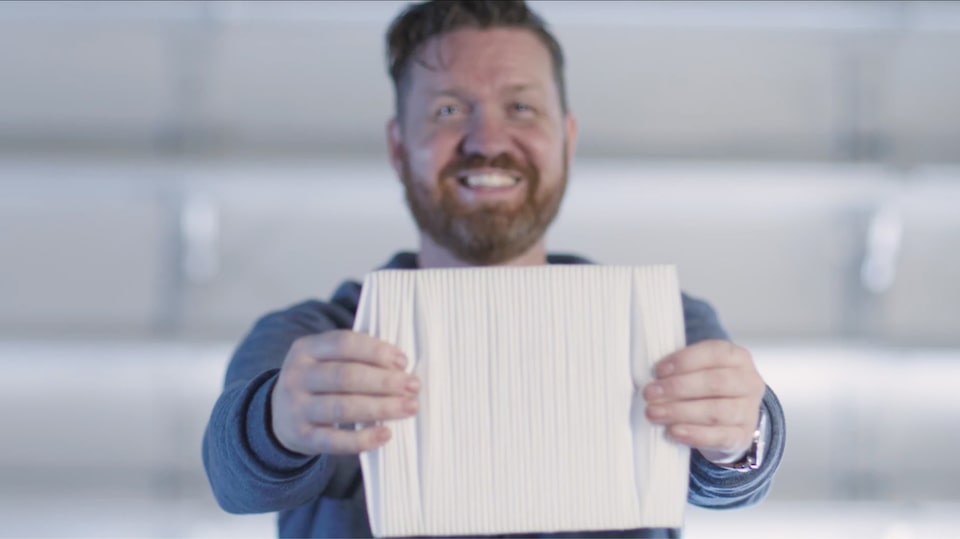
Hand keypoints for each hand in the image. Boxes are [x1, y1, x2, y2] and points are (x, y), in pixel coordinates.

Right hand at [270, 330, 419, 455]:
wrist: (277, 416)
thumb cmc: (318, 383)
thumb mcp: (325, 360)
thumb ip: (356, 357)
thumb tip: (401, 367)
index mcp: (306, 348)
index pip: (344, 343)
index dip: (376, 351)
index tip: (403, 362)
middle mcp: (297, 376)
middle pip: (346, 376)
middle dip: (385, 381)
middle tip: (413, 386)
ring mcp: (296, 408)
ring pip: (342, 407)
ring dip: (381, 408)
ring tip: (409, 408)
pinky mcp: (301, 437)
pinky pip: (334, 441)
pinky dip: (362, 439)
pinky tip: (386, 434)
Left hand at [643, 340, 764, 462]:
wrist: (730, 417)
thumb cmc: (707, 387)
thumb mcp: (699, 369)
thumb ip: (681, 369)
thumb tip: (653, 380)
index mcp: (738, 357)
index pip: (715, 353)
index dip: (685, 360)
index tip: (658, 370)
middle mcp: (749, 382)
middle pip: (715, 382)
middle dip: (678, 387)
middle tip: (650, 394)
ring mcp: (749, 411)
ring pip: (716, 411)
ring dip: (680, 412)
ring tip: (653, 413)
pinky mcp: (743, 436)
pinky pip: (720, 437)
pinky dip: (694, 434)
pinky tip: (673, 431)